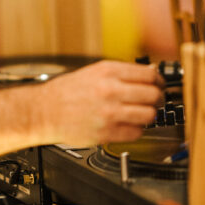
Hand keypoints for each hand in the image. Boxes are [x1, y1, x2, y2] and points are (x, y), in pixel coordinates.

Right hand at [38, 59, 163, 146]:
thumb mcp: (93, 72)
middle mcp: (110, 90)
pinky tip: (128, 125)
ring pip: (149, 115)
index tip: (160, 86)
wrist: (44, 111)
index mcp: (108, 72)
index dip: (160, 82)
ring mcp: (110, 112)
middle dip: (158, 99)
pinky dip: (136, 130)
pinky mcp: (107, 132)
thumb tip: (149, 74)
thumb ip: (121, 73)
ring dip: (149, 116)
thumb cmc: (67, 92)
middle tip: (155, 102)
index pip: (150, 75)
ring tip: (141, 114)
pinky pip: (136, 133)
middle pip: (154, 95)